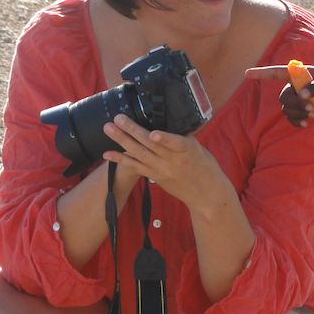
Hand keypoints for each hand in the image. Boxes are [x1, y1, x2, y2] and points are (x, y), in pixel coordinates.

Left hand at [100, 114, 226, 210]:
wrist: (205, 195)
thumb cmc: (204, 168)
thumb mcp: (199, 149)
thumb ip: (182, 138)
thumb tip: (167, 121)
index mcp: (187, 151)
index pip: (176, 143)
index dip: (164, 139)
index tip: (153, 134)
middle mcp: (171, 161)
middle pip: (150, 146)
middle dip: (133, 131)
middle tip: (118, 118)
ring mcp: (161, 170)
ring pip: (139, 154)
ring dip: (122, 141)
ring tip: (108, 129)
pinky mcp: (154, 176)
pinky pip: (135, 167)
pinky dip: (121, 159)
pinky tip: (108, 154)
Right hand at [245, 64, 313, 125]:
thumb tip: (303, 94)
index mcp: (300, 74)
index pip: (277, 72)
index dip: (262, 73)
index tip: (247, 74)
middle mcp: (296, 85)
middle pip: (283, 97)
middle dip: (295, 104)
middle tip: (311, 108)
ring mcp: (298, 99)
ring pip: (287, 108)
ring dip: (298, 113)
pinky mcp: (302, 110)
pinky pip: (291, 117)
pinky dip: (296, 121)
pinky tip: (306, 123)